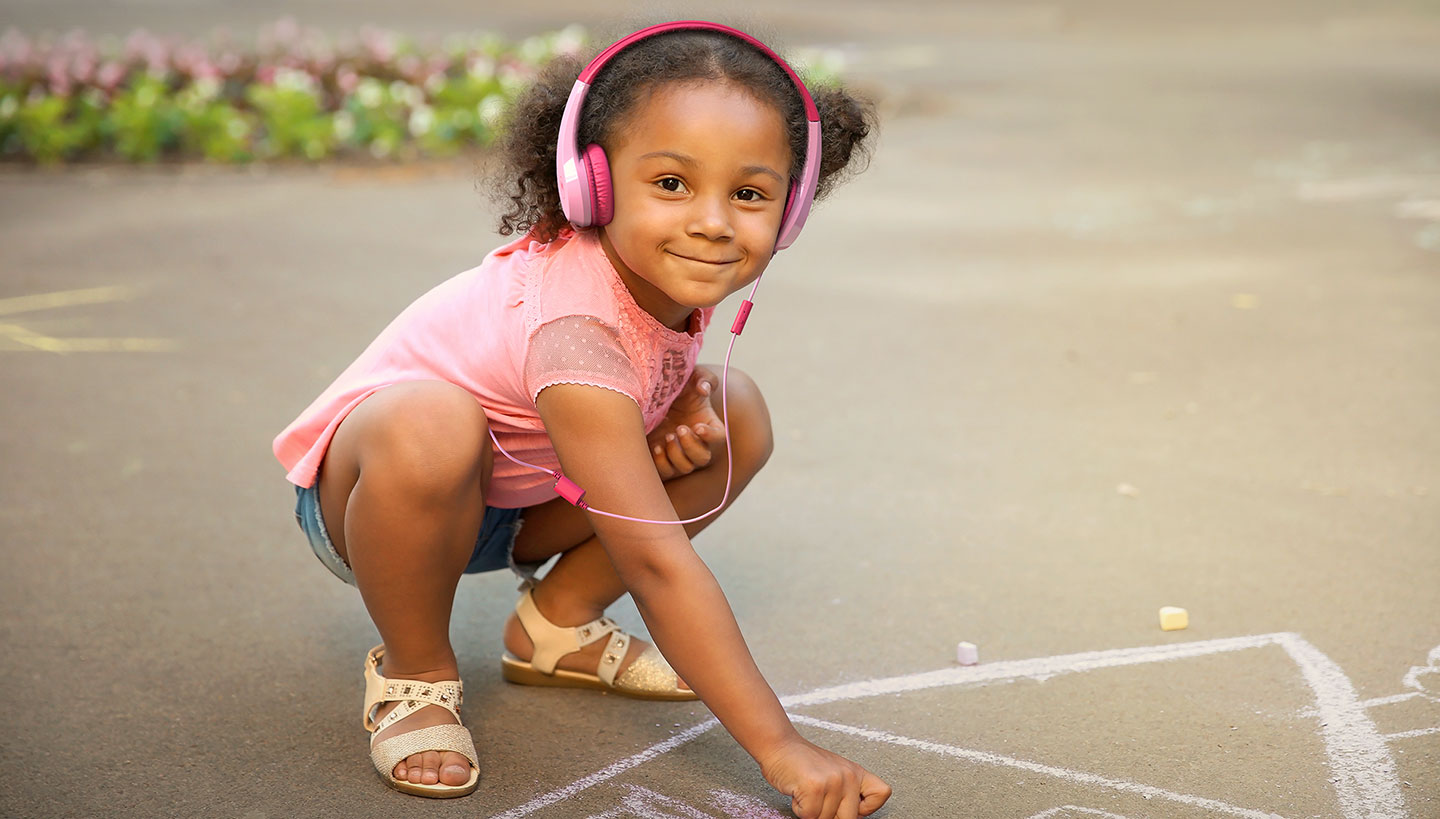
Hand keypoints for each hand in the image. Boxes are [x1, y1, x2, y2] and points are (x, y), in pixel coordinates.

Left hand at [647, 366, 725, 479]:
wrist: (650, 395)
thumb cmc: (676, 384)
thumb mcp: (690, 375)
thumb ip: (702, 378)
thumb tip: (703, 390)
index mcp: (708, 424)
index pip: (720, 437)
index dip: (711, 435)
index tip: (697, 426)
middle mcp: (696, 443)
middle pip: (703, 458)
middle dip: (691, 447)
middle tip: (679, 429)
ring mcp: (680, 454)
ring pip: (686, 467)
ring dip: (676, 455)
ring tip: (666, 436)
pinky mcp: (663, 460)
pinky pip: (666, 472)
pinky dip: (662, 463)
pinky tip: (655, 446)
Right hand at [759, 735, 891, 818]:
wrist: (778, 745)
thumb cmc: (802, 763)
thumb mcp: (833, 773)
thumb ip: (846, 793)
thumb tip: (852, 817)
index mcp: (856, 772)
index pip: (882, 793)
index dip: (865, 808)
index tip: (850, 805)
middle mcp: (849, 775)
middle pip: (849, 818)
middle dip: (829, 815)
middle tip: (818, 798)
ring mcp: (833, 781)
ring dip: (811, 811)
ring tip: (805, 791)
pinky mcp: (815, 787)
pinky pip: (810, 816)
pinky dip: (799, 809)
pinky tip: (798, 791)